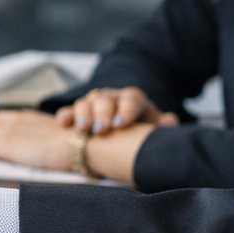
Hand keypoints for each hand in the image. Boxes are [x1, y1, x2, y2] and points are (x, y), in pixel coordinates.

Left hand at [0, 109, 73, 170]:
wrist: (76, 146)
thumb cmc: (71, 142)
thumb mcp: (51, 132)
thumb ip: (38, 133)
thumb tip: (32, 142)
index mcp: (26, 117)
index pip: (1, 119)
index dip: (1, 131)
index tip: (4, 140)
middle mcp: (15, 121)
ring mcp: (9, 132)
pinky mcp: (6, 146)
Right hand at [56, 86, 178, 133]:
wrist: (127, 134)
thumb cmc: (142, 132)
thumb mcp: (156, 128)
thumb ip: (165, 125)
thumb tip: (169, 122)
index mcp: (133, 100)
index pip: (130, 99)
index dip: (125, 111)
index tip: (120, 124)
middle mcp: (112, 98)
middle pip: (105, 99)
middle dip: (102, 114)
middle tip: (101, 130)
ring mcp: (94, 105)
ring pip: (86, 102)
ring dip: (82, 114)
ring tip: (83, 129)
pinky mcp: (80, 114)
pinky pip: (70, 111)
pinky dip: (66, 116)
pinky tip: (63, 124)